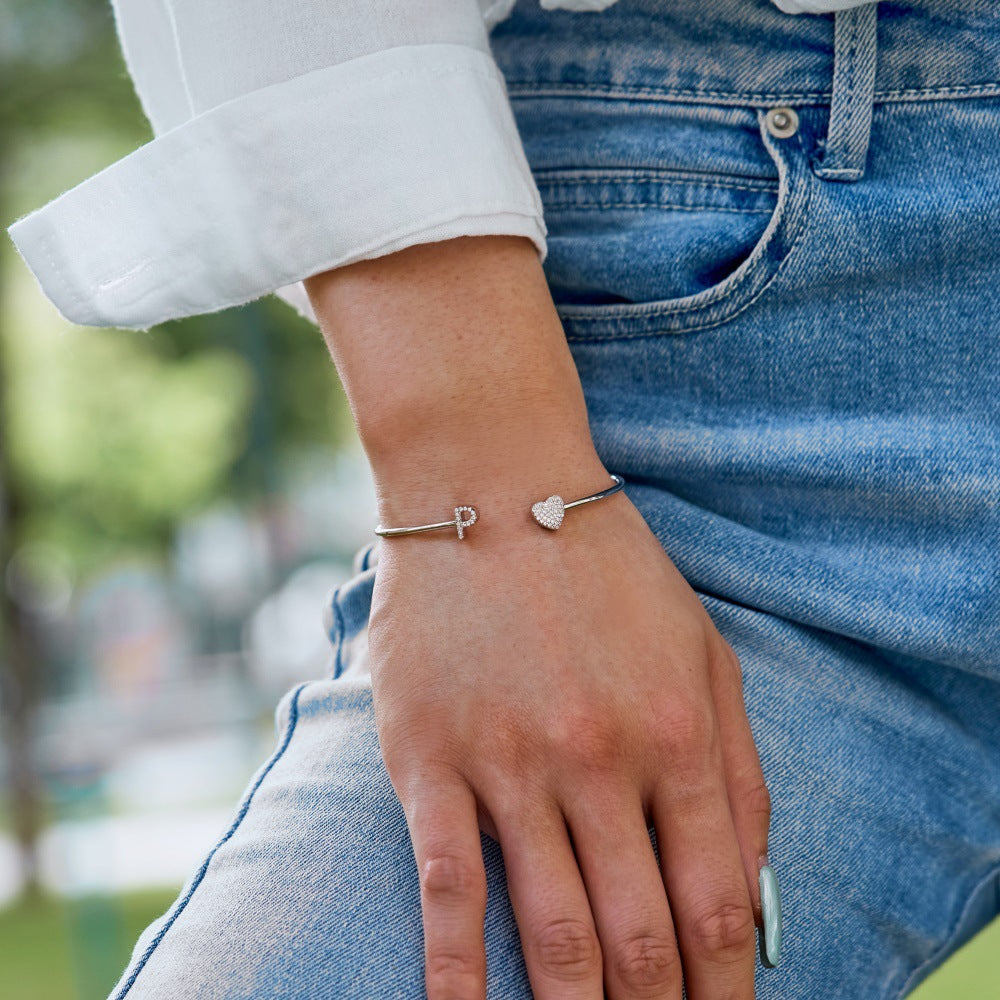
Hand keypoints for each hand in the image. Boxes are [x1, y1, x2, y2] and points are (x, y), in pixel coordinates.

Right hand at [368, 482, 770, 999]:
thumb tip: (754, 893)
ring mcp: (510, 764)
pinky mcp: (430, 761)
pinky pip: (447, 891)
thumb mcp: (704, 650)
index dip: (724, 990)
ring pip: (552, 932)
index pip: (718, 908)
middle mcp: (600, 760)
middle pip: (640, 940)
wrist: (491, 488)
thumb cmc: (605, 572)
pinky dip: (458, 976)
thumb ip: (740, 768)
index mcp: (678, 734)